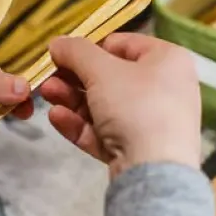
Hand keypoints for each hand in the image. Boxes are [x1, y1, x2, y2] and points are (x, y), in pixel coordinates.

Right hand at [41, 34, 201, 177]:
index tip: (62, 53)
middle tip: (49, 77)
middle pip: (110, 78)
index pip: (123, 44)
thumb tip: (58, 43)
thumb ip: (76, 52)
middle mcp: (165, 89)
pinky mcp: (138, 150)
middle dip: (74, 78)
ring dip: (72, 100)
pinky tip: (57, 118)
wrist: (154, 172)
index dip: (90, 48)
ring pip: (105, 106)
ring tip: (47, 95)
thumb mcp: (102, 70)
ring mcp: (152, 122)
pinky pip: (106, 132)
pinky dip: (81, 124)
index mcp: (168, 60)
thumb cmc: (137, 108)